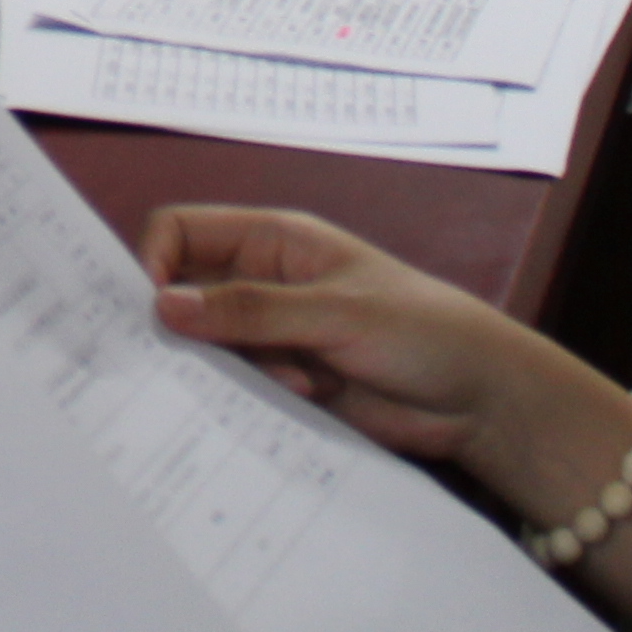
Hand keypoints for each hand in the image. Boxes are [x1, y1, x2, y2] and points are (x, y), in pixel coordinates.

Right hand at [140, 203, 563, 477]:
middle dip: (180, 326)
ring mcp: (271, 338)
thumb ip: (252, 311)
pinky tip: (301, 399)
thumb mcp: (337, 312)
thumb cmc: (420, 329)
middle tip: (184, 360)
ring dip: (227, 368)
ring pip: (207, 348)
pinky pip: (236, 389)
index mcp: (273, 242)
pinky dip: (249, 398)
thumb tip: (163, 307)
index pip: (182, 232)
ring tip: (288, 380)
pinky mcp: (283, 386)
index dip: (155, 263)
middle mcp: (262, 285)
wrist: (478, 399)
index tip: (153, 311)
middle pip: (184, 294)